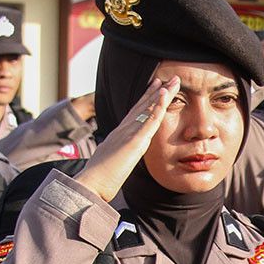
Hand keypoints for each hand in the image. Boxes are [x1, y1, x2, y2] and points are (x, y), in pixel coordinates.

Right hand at [75, 77, 177, 201]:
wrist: (91, 185)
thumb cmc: (99, 179)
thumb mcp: (111, 162)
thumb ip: (119, 155)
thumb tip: (122, 157)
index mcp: (118, 135)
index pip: (135, 113)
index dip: (146, 99)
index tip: (156, 88)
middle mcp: (123, 129)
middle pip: (142, 106)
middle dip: (156, 91)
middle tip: (167, 79)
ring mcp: (128, 133)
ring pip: (147, 109)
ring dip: (161, 94)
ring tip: (172, 81)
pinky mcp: (133, 141)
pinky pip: (149, 120)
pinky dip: (157, 106)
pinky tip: (164, 95)